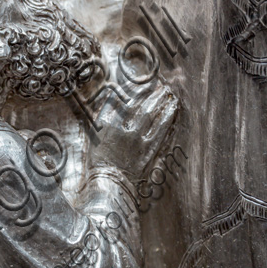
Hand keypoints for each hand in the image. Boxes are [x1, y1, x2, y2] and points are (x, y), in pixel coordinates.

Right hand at [78, 46, 178, 181]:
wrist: (109, 184)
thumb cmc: (98, 162)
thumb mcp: (94, 137)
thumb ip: (104, 117)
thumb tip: (112, 98)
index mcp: (107, 126)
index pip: (122, 101)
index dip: (133, 90)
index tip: (141, 83)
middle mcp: (123, 130)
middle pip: (140, 106)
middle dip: (151, 94)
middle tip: (160, 85)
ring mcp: (137, 140)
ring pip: (152, 115)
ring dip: (161, 102)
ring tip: (169, 93)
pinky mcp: (148, 150)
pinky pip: (160, 130)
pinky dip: (166, 117)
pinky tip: (172, 109)